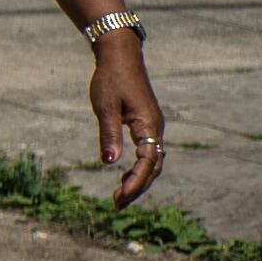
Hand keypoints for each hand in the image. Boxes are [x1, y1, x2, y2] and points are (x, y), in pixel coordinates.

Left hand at [92, 30, 166, 206]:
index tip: (120, 197)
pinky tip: (125, 176)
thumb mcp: (105, 108)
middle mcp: (157, 127)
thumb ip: (109, 135)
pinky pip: (149, 152)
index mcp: (149, 124)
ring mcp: (154, 126)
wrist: (120, 56)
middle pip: (153, 166)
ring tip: (119, 196)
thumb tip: (109, 162)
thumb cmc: (110, 79)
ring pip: (153, 161)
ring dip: (138, 179)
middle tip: (116, 204)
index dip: (135, 182)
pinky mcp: (147, 123)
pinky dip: (139, 167)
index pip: (147, 162)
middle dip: (137, 187)